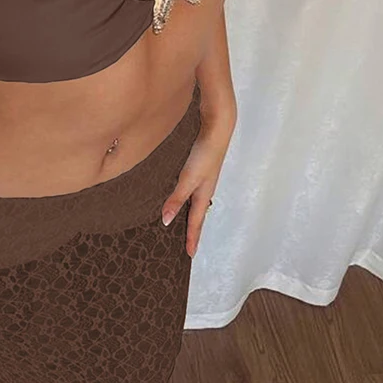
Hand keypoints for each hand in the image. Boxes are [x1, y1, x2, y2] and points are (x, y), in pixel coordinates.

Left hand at [161, 108, 235, 257]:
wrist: (216, 127)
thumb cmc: (206, 153)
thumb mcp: (189, 178)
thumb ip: (177, 198)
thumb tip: (166, 221)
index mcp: (204, 194)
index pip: (196, 222)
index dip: (192, 238)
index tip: (190, 255)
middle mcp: (203, 188)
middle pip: (196, 213)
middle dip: (192, 229)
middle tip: (186, 244)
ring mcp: (201, 177)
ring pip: (193, 200)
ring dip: (187, 212)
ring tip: (180, 223)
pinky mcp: (197, 166)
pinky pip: (190, 187)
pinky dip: (184, 196)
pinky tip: (177, 192)